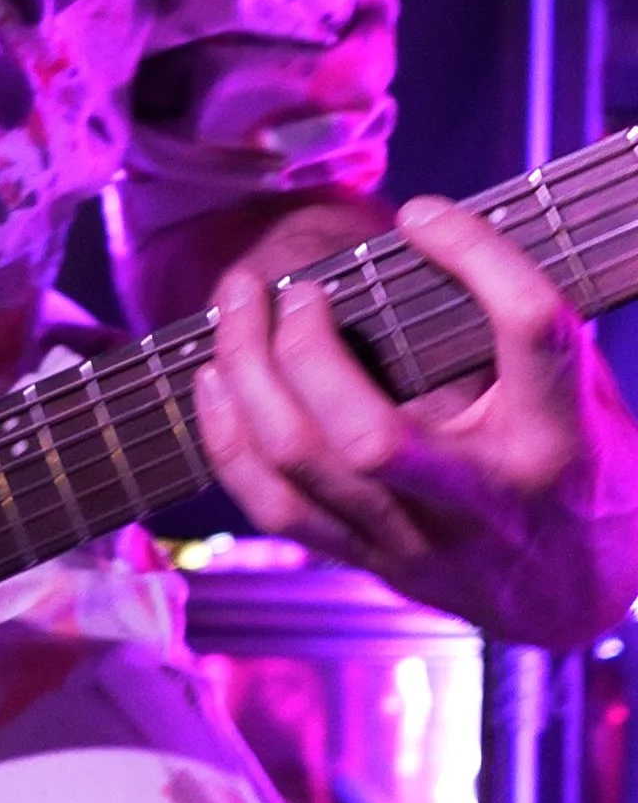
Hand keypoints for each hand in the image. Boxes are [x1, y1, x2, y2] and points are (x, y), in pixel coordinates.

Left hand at [193, 193, 637, 645]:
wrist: (587, 590)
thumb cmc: (582, 463)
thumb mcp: (580, 389)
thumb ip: (517, 328)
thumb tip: (421, 229)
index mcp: (558, 436)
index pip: (528, 330)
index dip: (476, 254)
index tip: (423, 212)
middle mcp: (484, 500)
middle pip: (371, 437)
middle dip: (306, 349)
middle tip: (295, 287)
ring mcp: (419, 540)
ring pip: (305, 466)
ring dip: (249, 377)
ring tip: (235, 308)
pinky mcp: (373, 560)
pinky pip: (275, 506)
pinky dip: (230, 438)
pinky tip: (215, 380)